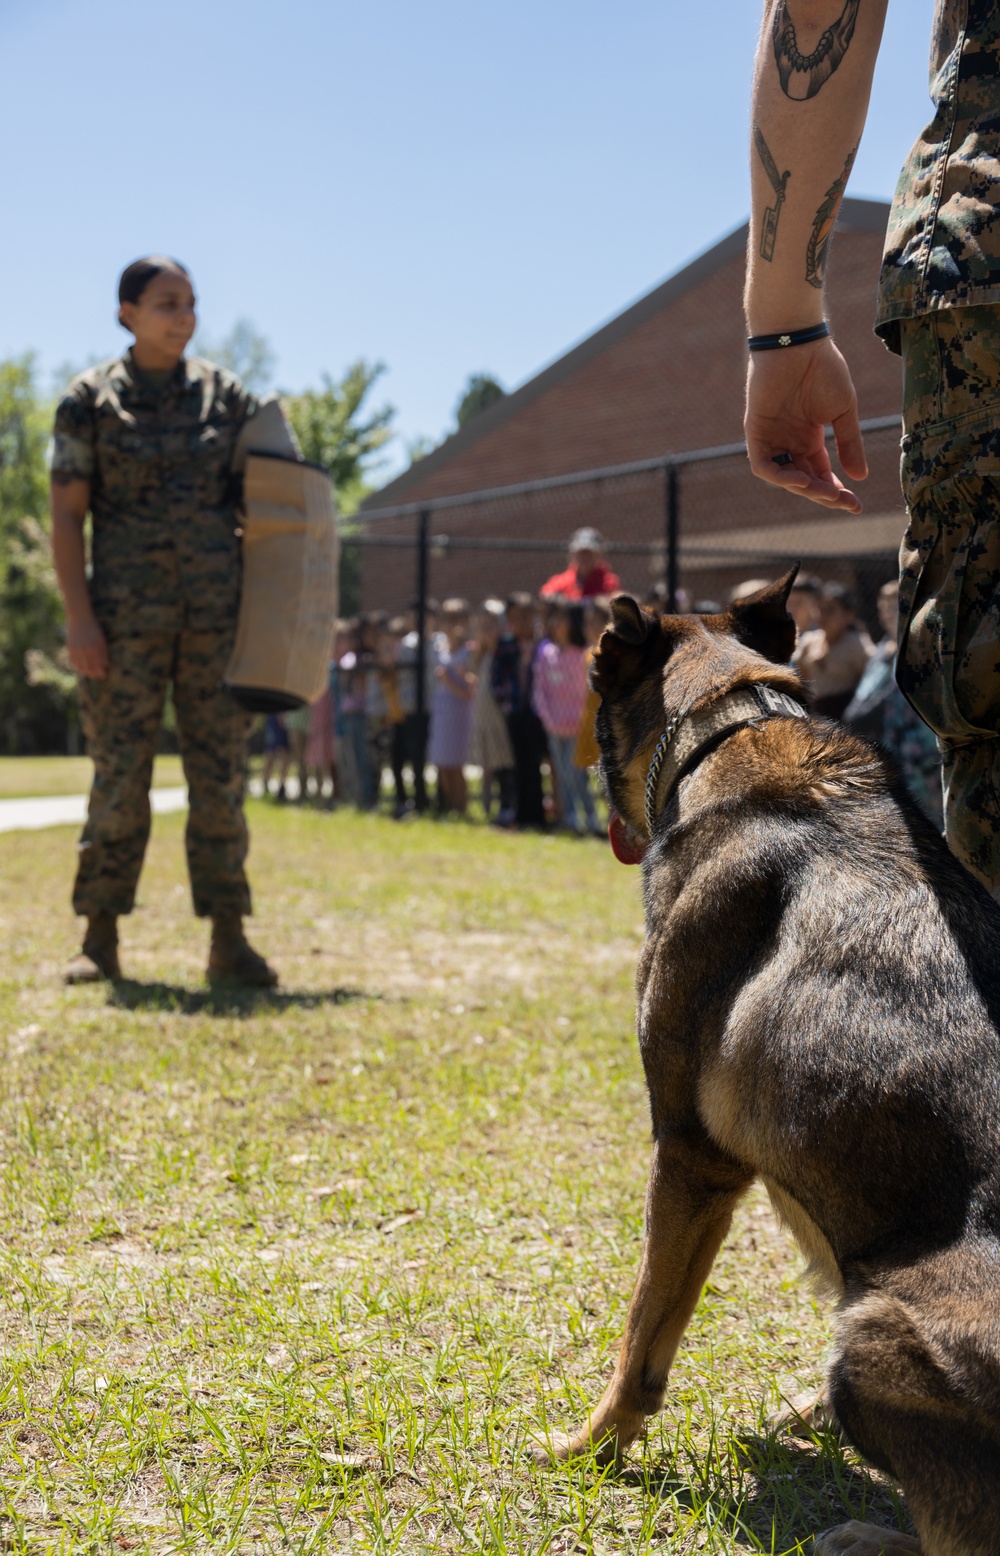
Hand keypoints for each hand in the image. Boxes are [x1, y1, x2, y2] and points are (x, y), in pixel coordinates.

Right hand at [66, 615, 108, 678]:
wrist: (79, 618)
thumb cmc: (94, 628)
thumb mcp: (101, 640)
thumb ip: (103, 653)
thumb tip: (106, 665)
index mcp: (94, 648)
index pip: (98, 665)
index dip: (100, 672)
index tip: (104, 676)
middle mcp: (84, 650)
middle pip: (89, 668)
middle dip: (94, 674)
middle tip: (98, 677)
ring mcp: (76, 650)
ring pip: (80, 666)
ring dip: (85, 672)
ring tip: (90, 674)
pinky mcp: (70, 648)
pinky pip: (73, 661)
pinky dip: (77, 667)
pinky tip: (81, 669)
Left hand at [744, 338, 866, 513]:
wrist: (800, 342)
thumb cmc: (823, 369)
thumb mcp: (843, 412)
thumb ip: (849, 444)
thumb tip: (859, 477)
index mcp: (809, 437)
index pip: (820, 473)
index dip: (836, 491)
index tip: (855, 505)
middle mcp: (788, 441)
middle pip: (804, 480)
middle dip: (824, 495)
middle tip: (845, 502)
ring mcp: (772, 438)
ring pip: (784, 477)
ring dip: (805, 489)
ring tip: (827, 494)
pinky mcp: (756, 432)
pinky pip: (763, 466)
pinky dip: (781, 477)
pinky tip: (803, 479)